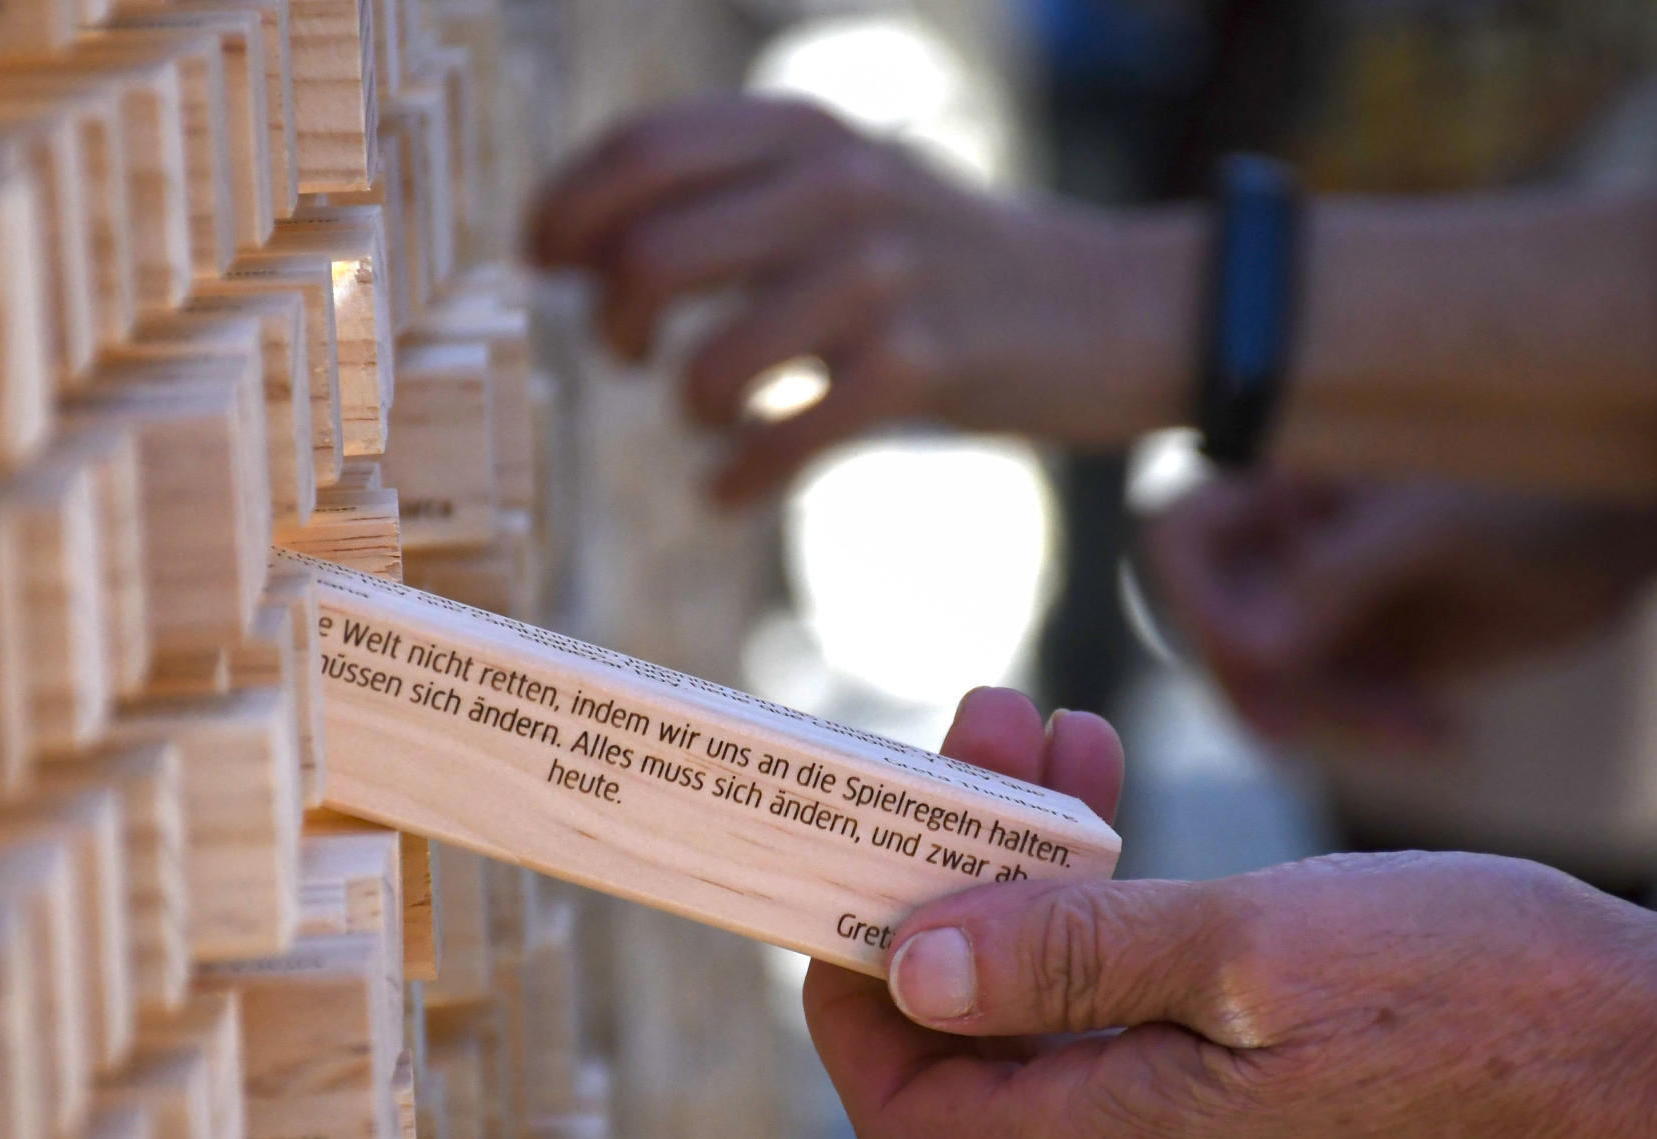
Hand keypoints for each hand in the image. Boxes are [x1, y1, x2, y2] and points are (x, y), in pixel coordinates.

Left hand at [527, 96, 1198, 501]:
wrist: (1118, 306)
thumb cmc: (955, 258)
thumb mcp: (853, 184)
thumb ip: (740, 194)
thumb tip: (596, 248)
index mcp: (807, 129)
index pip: (639, 151)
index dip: (564, 211)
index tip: (540, 261)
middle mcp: (837, 186)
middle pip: (650, 256)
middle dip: (615, 322)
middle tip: (630, 352)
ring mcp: (882, 276)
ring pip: (710, 362)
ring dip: (687, 406)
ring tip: (705, 416)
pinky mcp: (922, 367)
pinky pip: (783, 441)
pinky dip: (739, 479)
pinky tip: (733, 489)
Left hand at [804, 687, 1656, 1138]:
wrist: (1649, 1050)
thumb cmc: (1472, 994)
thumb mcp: (1251, 950)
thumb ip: (1070, 958)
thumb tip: (913, 967)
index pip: (913, 1111)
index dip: (850, 1003)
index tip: (846, 881)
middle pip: (973, 1031)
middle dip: (945, 881)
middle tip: (964, 741)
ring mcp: (1200, 1112)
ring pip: (1051, 991)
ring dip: (1023, 862)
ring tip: (1039, 732)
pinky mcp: (1251, 1071)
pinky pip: (1128, 986)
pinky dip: (1100, 889)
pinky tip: (1105, 790)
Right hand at [1141, 472, 1656, 748]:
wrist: (1632, 519)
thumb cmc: (1540, 478)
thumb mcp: (1436, 519)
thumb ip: (1336, 575)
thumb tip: (1247, 648)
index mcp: (1285, 473)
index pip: (1184, 537)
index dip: (1197, 599)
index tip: (1248, 656)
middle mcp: (1288, 536)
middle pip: (1218, 624)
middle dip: (1267, 683)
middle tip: (1305, 730)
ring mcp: (1325, 597)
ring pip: (1272, 682)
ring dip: (1332, 718)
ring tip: (1421, 728)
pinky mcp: (1369, 651)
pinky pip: (1332, 710)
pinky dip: (1369, 731)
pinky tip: (1440, 732)